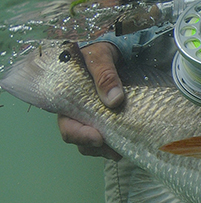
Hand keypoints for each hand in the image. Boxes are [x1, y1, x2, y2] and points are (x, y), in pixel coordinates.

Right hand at [57, 41, 123, 159]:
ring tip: (124, 150)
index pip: (67, 125)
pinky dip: (118, 144)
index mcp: (68, 100)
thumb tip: (114, 100)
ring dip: (107, 150)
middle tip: (114, 151)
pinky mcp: (110, 120)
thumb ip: (104, 74)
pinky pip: (111, 138)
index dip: (79, 135)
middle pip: (80, 140)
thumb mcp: (101, 57)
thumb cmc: (100, 52)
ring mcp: (94, 118)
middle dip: (96, 148)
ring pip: (95, 144)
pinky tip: (130, 144)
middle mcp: (78, 113)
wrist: (115, 51)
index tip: (98, 138)